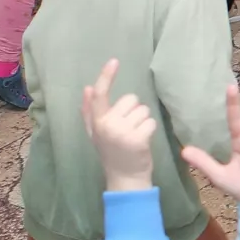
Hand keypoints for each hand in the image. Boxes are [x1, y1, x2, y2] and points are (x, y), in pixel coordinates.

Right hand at [82, 59, 157, 192]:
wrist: (124, 178)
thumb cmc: (111, 152)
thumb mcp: (96, 133)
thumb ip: (90, 111)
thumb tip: (88, 88)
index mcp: (97, 121)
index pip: (101, 95)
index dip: (106, 76)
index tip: (114, 61)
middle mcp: (108, 125)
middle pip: (131, 99)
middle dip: (133, 111)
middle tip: (128, 129)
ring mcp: (123, 132)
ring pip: (143, 110)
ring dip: (143, 121)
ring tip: (135, 136)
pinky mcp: (138, 138)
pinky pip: (150, 122)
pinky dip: (150, 130)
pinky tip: (143, 141)